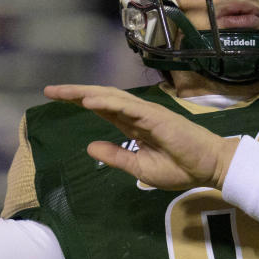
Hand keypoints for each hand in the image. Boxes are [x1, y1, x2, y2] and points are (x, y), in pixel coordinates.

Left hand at [44, 84, 239, 191]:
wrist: (209, 168)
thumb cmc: (181, 168)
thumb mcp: (141, 169)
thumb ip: (116, 157)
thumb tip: (90, 147)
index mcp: (133, 126)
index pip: (102, 109)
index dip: (78, 101)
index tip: (54, 98)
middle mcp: (137, 114)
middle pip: (101, 98)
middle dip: (75, 92)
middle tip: (49, 90)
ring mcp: (146, 113)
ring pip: (111, 98)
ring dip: (86, 93)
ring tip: (62, 92)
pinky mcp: (155, 117)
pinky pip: (126, 107)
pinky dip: (107, 103)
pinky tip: (88, 102)